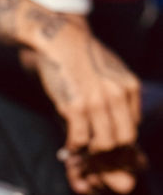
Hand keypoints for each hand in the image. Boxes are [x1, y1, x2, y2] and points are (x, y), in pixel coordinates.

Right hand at [31, 18, 140, 189]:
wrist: (60, 41)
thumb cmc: (84, 57)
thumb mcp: (112, 72)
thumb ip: (120, 95)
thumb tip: (120, 122)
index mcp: (130, 87)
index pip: (133, 127)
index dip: (120, 141)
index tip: (107, 147)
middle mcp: (118, 95)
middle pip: (124, 139)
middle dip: (110, 151)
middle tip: (95, 153)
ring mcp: (97, 101)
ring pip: (104, 143)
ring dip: (91, 152)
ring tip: (82, 150)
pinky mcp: (75, 106)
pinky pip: (79, 138)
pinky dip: (74, 147)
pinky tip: (69, 145)